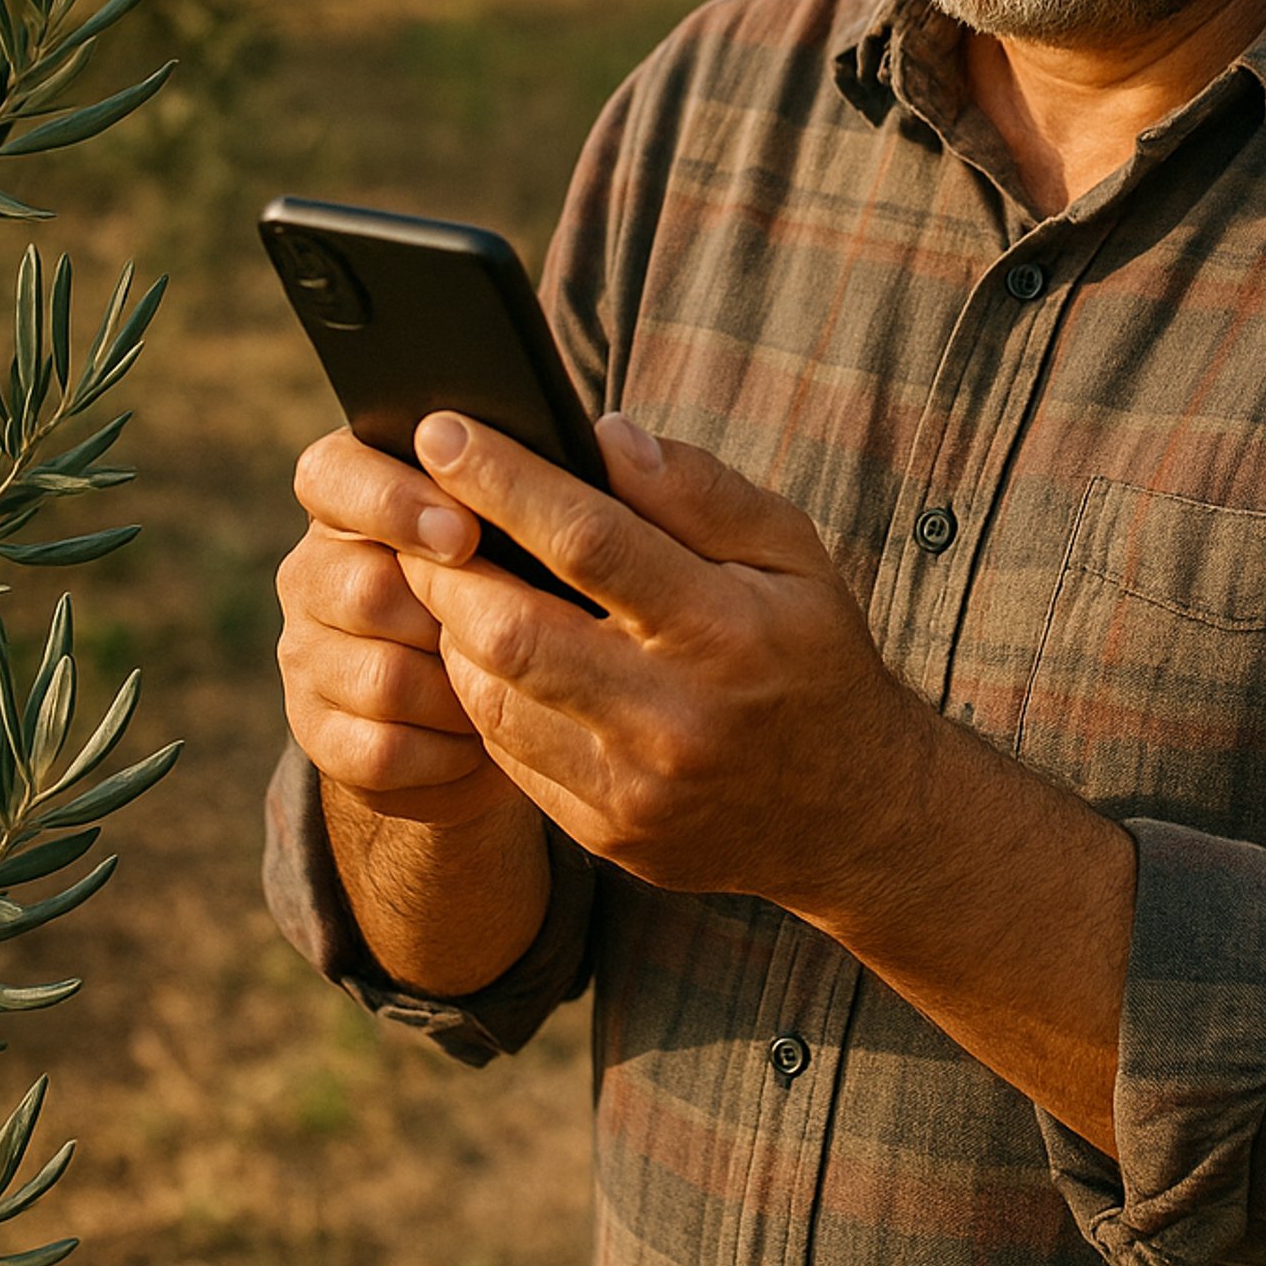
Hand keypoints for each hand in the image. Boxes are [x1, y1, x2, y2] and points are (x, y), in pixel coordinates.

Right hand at [277, 428, 527, 827]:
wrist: (498, 704)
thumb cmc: (527, 583)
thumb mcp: (532, 526)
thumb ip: (553, 479)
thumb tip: (611, 444)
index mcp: (353, 493)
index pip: (330, 475)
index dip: (392, 501)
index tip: (467, 533)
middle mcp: (314, 570)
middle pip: (363, 588)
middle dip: (451, 615)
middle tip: (524, 626)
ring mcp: (307, 655)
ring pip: (381, 678)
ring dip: (463, 689)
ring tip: (521, 685)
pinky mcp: (318, 736)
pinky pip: (383, 749)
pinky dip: (448, 750)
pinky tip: (486, 738)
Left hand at [398, 410, 937, 910]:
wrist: (849, 810)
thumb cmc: (809, 652)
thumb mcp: (791, 552)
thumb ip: (699, 490)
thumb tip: (604, 435)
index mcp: (727, 628)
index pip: (588, 540)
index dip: (502, 479)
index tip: (441, 432)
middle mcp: (676, 716)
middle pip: (513, 629)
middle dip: (444, 563)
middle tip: (416, 515)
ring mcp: (634, 787)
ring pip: (491, 695)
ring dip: (452, 626)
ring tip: (449, 577)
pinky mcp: (605, 833)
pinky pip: (505, 753)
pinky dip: (480, 690)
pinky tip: (485, 650)